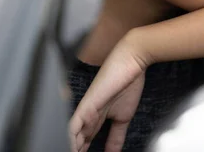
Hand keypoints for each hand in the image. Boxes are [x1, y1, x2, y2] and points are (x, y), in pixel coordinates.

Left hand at [69, 35, 148, 151]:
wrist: (132, 61)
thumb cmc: (129, 83)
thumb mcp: (124, 117)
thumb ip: (117, 136)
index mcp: (95, 118)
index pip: (84, 141)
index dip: (82, 151)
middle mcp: (87, 115)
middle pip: (76, 141)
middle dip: (76, 151)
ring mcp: (85, 110)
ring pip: (71, 137)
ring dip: (71, 148)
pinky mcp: (86, 105)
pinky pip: (72, 127)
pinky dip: (70, 140)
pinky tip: (70, 149)